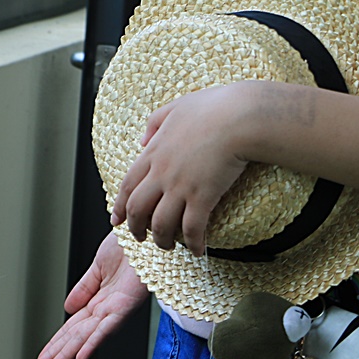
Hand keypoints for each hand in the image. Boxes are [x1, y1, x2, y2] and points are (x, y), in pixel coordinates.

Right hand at [29, 232, 148, 358]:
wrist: (147, 233)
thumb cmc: (130, 246)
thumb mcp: (98, 267)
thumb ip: (83, 289)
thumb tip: (66, 308)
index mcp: (98, 301)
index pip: (70, 328)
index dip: (53, 344)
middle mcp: (106, 310)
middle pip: (74, 338)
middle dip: (54, 356)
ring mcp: (116, 310)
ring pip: (86, 338)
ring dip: (67, 356)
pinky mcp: (126, 306)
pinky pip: (106, 328)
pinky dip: (92, 344)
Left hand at [109, 83, 252, 255]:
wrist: (240, 116)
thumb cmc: (215, 108)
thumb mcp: (176, 107)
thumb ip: (155, 123)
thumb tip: (143, 140)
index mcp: (154, 152)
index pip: (128, 185)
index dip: (120, 206)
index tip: (117, 219)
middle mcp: (162, 173)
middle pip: (137, 209)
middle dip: (135, 228)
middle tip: (140, 238)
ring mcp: (180, 187)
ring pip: (160, 224)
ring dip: (162, 240)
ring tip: (168, 246)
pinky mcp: (203, 197)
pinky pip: (192, 229)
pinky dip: (193, 243)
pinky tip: (199, 250)